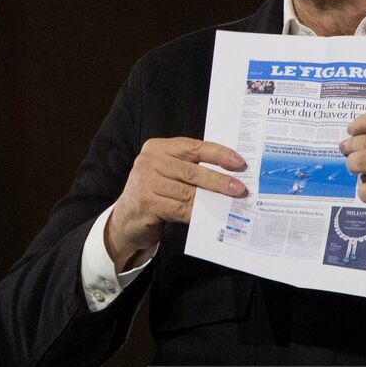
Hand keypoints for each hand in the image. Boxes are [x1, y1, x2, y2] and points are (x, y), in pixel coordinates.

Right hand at [105, 137, 247, 271]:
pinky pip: (178, 209)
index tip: (239, 163)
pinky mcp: (146, 203)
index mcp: (157, 147)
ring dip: (211, 200)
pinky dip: (195, 213)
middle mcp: (149, 161)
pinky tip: (208, 217)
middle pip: (192, 170)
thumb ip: (189, 169)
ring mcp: (145, 182)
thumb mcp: (168, 174)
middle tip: (239, 189)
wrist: (126, 219)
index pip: (193, 147)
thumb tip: (228, 176)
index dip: (218, 154)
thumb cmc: (155, 193)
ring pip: (187, 192)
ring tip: (228, 205)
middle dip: (219, 180)